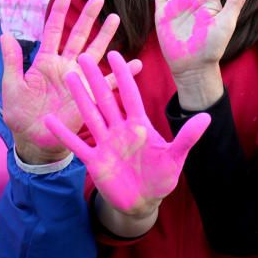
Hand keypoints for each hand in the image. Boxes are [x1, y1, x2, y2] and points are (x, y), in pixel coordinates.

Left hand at [1, 0, 138, 163]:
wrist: (33, 139)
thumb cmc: (20, 113)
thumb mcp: (11, 85)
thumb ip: (12, 61)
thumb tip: (5, 34)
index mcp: (45, 62)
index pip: (53, 32)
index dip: (59, 14)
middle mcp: (65, 66)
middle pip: (79, 36)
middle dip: (89, 17)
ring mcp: (79, 79)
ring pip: (95, 52)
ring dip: (105, 37)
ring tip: (115, 19)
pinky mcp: (89, 95)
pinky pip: (109, 83)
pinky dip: (122, 74)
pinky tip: (135, 64)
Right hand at [44, 52, 210, 217]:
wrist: (144, 203)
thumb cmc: (161, 178)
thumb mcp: (175, 157)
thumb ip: (187, 138)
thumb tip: (206, 118)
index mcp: (139, 125)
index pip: (130, 95)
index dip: (123, 75)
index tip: (115, 54)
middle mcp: (120, 130)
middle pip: (106, 99)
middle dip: (96, 79)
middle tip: (84, 57)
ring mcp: (105, 144)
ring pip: (90, 116)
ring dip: (80, 98)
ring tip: (68, 77)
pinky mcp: (94, 160)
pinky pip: (77, 145)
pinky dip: (64, 134)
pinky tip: (50, 120)